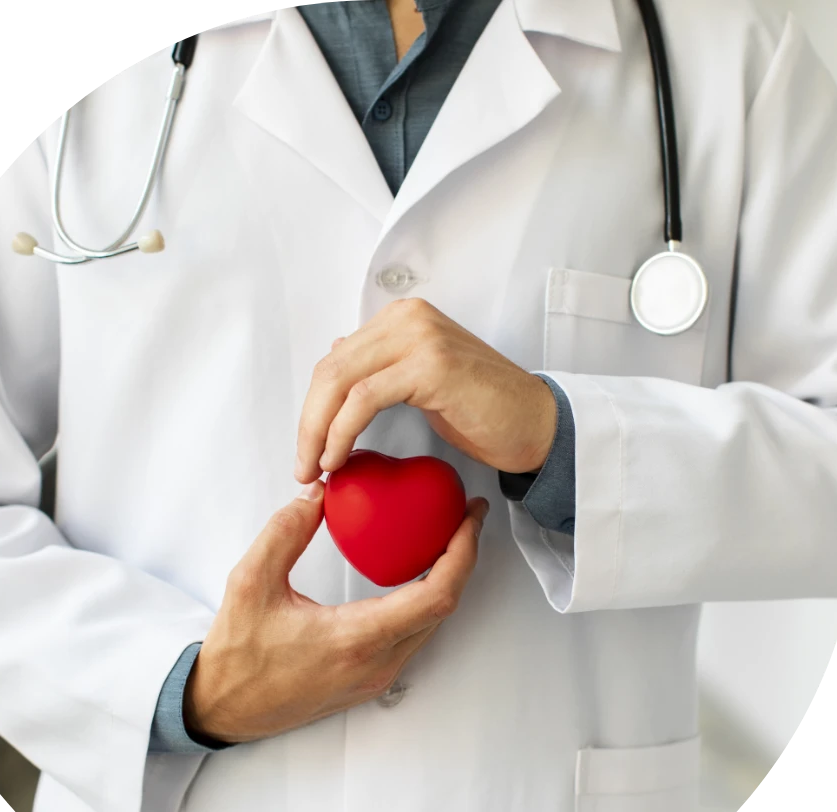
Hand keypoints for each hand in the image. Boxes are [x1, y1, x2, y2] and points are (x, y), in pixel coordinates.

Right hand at [185, 480, 489, 744]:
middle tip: (465, 516)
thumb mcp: (249, 583)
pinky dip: (426, 598)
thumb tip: (318, 494)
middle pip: (444, 608)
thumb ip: (285, 532)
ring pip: (432, 623)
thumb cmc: (236, 656)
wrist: (224, 708)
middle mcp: (376, 663)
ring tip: (447, 537)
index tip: (469, 518)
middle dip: (463, 558)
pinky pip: (415, 634)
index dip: (462, 552)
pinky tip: (416, 571)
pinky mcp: (371, 679)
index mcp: (354, 640)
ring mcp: (377, 676)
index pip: (434, 596)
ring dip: (447, 578)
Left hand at [294, 298, 557, 482]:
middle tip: (302, 465)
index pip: (335, 360)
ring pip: (340, 381)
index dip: (312, 408)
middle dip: (308, 422)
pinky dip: (341, 431)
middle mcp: (407, 318)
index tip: (307, 447)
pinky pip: (364, 398)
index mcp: (402, 318)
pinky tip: (338, 457)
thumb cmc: (482, 409)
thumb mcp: (420, 380)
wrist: (535, 424)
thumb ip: (381, 366)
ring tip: (315, 468)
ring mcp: (419, 337)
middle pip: (330, 369)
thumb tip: (337, 357)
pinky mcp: (430, 365)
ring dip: (318, 431)